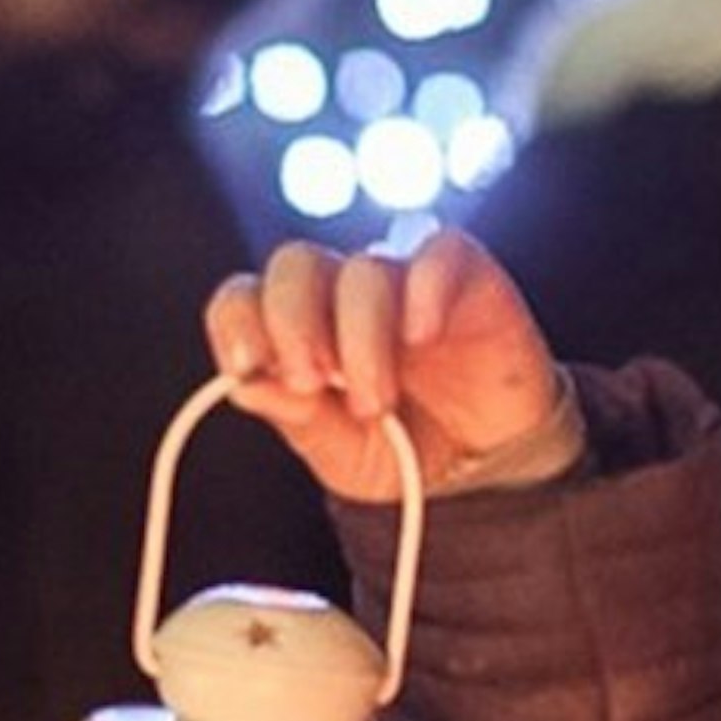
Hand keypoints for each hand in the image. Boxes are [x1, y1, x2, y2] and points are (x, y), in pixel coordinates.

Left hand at [205, 223, 577, 498]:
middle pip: (296, 264)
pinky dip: (426, 288)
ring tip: (376, 402)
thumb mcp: (341, 454)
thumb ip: (296, 419)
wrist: (484, 468)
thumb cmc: (403, 452)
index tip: (243, 367)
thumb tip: (246, 383)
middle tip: (312, 383)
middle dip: (293, 322)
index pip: (245, 297)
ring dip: (362, 338)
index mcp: (296, 332)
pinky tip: (422, 338)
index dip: (236, 322)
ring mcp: (402, 282)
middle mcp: (341, 296)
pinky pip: (440, 252)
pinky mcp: (465, 278)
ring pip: (364, 270)